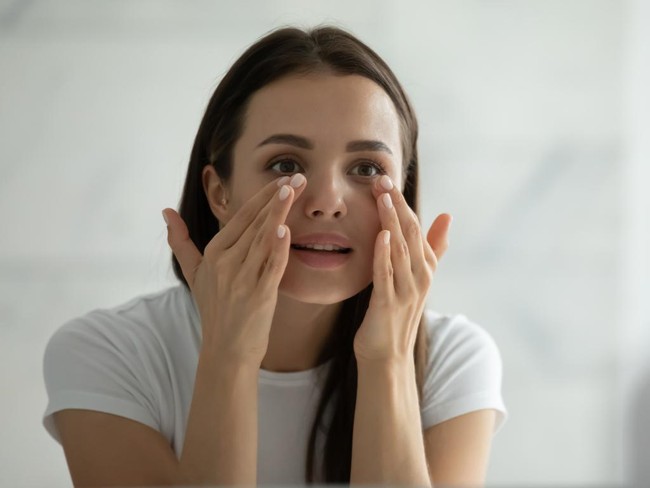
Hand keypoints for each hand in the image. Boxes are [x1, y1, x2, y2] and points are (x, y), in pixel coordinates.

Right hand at [163, 174, 305, 365]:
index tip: (282, 179)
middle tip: (299, 177)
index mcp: (214, 252)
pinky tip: (284, 230)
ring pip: (263, 239)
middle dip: (277, 198)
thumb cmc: (214, 309)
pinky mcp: (258, 296)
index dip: (263, 197)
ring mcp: (242, 279)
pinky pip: (270, 267)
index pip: (241, 217)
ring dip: (279, 213)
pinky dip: (277, 249)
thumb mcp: (193, 273)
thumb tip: (166, 212)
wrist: (226, 350)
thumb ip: (180, 241)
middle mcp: (226, 262)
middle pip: (255, 223)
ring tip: (294, 191)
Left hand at [353, 175, 451, 362]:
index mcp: (425, 267)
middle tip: (381, 179)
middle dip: (396, 205)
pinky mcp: (389, 304)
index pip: (415, 227)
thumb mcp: (416, 277)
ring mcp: (406, 290)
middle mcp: (420, 276)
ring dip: (391, 222)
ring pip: (400, 249)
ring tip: (382, 197)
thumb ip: (432, 247)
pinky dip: (384, 254)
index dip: (402, 202)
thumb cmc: (397, 314)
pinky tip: (381, 235)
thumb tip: (447, 215)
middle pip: (409, 233)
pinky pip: (386, 274)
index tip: (386, 179)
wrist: (387, 356)